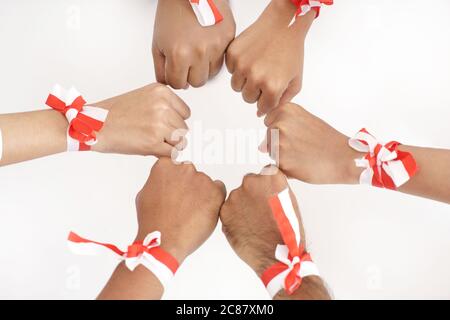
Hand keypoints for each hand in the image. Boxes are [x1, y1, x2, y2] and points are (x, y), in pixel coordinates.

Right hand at [92, 84, 189, 156]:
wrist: (94, 125)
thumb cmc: (115, 114)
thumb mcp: (143, 96)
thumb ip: (164, 104)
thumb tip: (181, 120)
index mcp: (162, 92)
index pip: (185, 112)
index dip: (174, 121)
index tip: (160, 124)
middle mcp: (163, 106)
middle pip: (183, 127)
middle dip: (171, 134)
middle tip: (152, 135)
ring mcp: (159, 124)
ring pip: (181, 141)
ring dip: (169, 145)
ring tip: (152, 141)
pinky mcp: (154, 142)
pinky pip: (173, 153)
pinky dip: (164, 155)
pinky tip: (150, 149)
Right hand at [135, 158, 226, 262]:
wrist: (165, 240)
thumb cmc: (153, 221)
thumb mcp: (144, 194)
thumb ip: (157, 181)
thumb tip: (164, 180)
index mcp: (165, 166)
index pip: (174, 166)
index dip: (175, 181)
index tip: (174, 191)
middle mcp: (184, 168)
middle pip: (190, 174)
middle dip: (188, 186)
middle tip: (183, 205)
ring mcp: (201, 179)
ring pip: (204, 183)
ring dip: (200, 194)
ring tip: (191, 213)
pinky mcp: (215, 191)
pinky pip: (219, 189)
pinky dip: (214, 198)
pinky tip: (203, 211)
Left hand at [152, 0, 234, 88]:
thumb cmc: (172, 11)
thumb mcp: (158, 42)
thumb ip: (161, 68)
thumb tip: (170, 84)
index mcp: (179, 54)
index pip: (178, 84)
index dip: (175, 78)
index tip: (175, 72)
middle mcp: (199, 52)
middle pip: (197, 83)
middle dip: (190, 75)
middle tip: (187, 62)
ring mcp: (216, 46)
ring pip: (211, 74)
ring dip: (204, 68)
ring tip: (197, 52)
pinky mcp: (228, 38)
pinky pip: (223, 60)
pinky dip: (215, 57)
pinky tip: (207, 44)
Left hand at [220, 168, 328, 298]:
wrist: (276, 255)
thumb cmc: (287, 232)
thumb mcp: (289, 201)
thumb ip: (274, 188)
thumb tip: (266, 187)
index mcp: (271, 177)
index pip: (264, 173)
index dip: (266, 187)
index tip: (267, 195)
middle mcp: (251, 181)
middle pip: (249, 183)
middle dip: (253, 195)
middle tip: (260, 212)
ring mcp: (236, 195)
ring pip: (237, 197)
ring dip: (242, 206)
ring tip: (253, 223)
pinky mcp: (224, 210)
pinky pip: (228, 209)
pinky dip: (234, 217)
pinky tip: (245, 227)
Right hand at [226, 0, 313, 115]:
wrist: (282, 25)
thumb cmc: (291, 50)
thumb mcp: (295, 80)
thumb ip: (282, 101)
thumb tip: (260, 114)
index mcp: (272, 87)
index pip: (262, 107)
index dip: (266, 101)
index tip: (269, 92)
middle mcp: (256, 78)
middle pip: (247, 98)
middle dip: (255, 91)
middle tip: (264, 77)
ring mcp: (242, 66)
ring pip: (236, 87)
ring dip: (245, 81)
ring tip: (257, 67)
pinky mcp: (233, 54)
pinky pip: (230, 71)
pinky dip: (238, 67)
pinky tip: (251, 58)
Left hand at [262, 103, 361, 183]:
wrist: (343, 158)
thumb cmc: (327, 141)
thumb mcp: (305, 121)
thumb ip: (282, 125)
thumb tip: (261, 146)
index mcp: (286, 109)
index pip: (269, 120)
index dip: (282, 130)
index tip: (298, 134)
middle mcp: (280, 122)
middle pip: (268, 137)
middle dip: (280, 143)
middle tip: (302, 146)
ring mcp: (278, 141)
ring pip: (270, 151)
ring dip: (281, 156)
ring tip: (302, 155)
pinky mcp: (280, 159)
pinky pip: (275, 165)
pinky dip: (285, 167)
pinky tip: (301, 164)